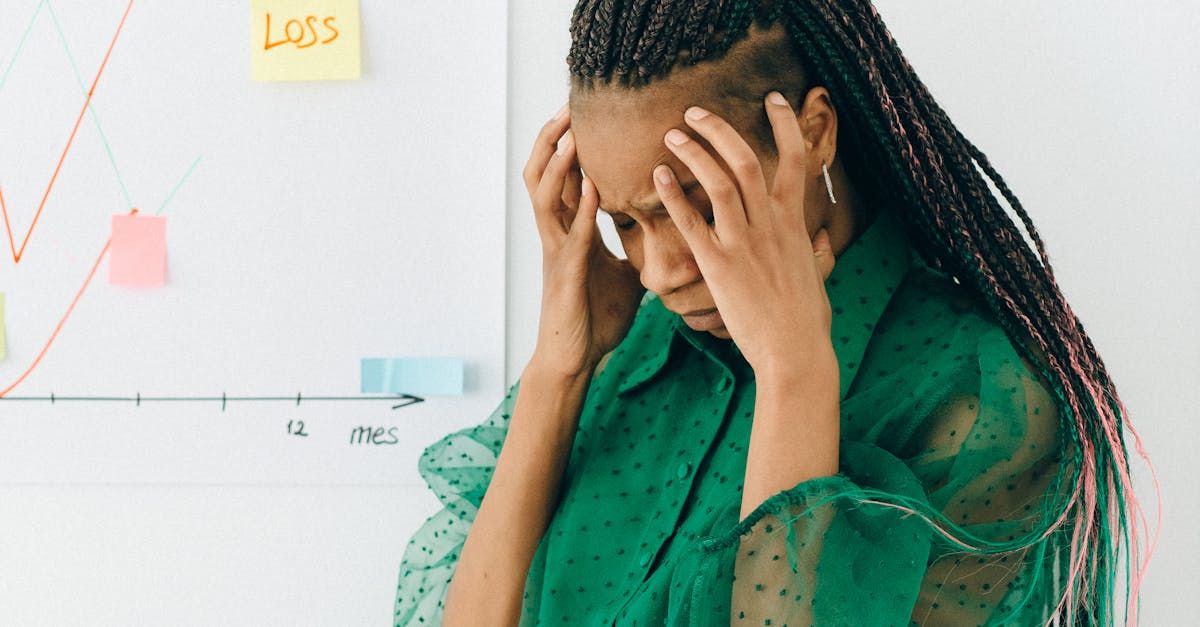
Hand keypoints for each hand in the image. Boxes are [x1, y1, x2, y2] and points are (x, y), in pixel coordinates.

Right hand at [522, 104, 645, 379]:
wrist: (576, 359)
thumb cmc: (596, 318)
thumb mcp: (624, 273)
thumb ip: (636, 246)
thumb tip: (669, 229)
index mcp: (572, 231)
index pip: (565, 176)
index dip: (569, 142)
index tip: (584, 110)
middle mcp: (559, 234)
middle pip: (543, 173)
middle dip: (553, 138)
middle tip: (570, 105)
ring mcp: (557, 252)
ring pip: (544, 196)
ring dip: (559, 163)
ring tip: (573, 132)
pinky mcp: (565, 274)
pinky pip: (570, 235)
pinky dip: (580, 209)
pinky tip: (593, 187)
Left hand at [653, 91, 836, 374]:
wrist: (795, 351)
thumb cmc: (807, 321)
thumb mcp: (818, 278)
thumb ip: (817, 253)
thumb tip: (822, 240)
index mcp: (795, 223)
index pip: (795, 158)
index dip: (784, 124)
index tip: (772, 99)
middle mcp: (771, 225)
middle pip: (747, 160)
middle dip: (720, 129)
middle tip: (695, 112)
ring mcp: (744, 243)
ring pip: (721, 181)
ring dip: (695, 152)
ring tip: (674, 135)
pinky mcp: (719, 266)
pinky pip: (693, 222)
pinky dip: (675, 195)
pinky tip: (659, 176)